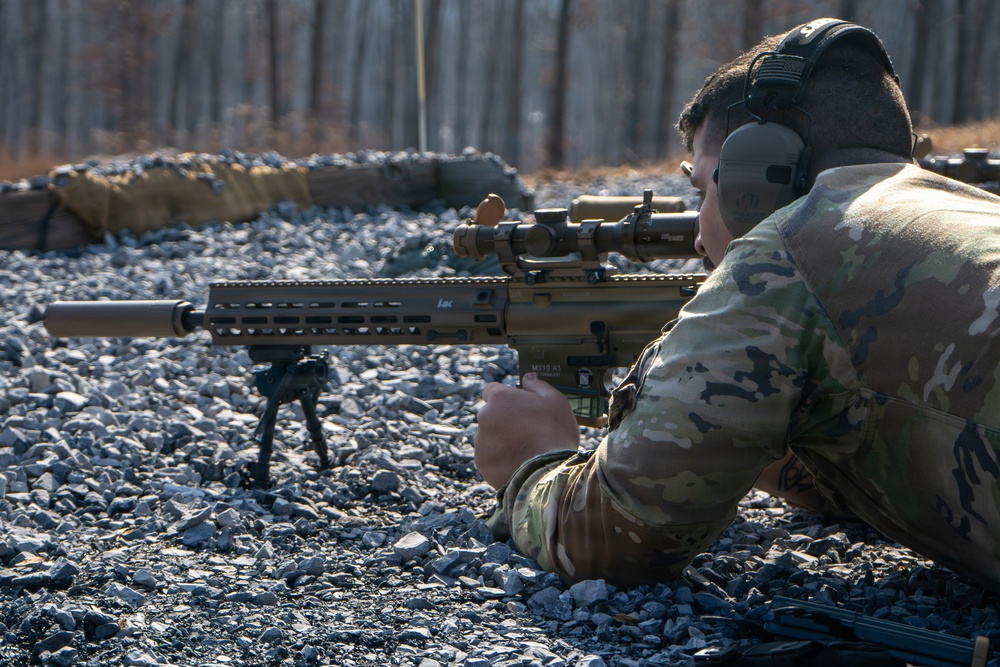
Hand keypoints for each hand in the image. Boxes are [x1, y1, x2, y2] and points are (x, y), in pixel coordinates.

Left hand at [474, 372, 580, 488]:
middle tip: (526, 431)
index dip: (505, 398)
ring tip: (524, 450)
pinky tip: (518, 463)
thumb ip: (538, 386)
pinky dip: (499, 459)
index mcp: (500, 398)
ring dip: (500, 440)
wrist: (547, 473)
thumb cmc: (554, 432)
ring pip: (488, 436)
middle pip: (490, 415)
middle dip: (503, 420)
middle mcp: (484, 416)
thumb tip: (528, 377)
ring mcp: (480, 440)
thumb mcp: (555, 401)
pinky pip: (489, 457)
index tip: (517, 407)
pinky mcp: (481, 462)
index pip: (492, 390)